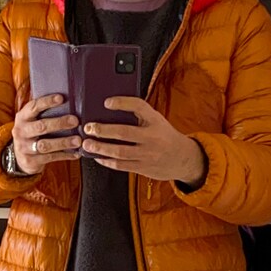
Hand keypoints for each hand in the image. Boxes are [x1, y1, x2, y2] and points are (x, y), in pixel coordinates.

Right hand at [12, 94, 80, 175]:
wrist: (20, 157)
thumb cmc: (32, 134)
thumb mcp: (32, 121)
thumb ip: (43, 112)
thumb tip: (67, 98)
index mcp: (22, 117)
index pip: (34, 107)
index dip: (47, 102)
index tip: (61, 98)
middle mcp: (21, 131)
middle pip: (41, 126)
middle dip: (60, 123)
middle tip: (75, 121)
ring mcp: (24, 147)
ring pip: (46, 145)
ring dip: (64, 142)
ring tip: (78, 140)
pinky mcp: (30, 161)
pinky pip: (50, 158)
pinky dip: (64, 155)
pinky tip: (76, 153)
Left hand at [82, 98, 206, 186]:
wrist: (183, 158)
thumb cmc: (164, 136)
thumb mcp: (157, 120)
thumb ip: (139, 115)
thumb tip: (111, 108)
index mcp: (155, 121)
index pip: (139, 107)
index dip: (122, 103)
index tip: (107, 102)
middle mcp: (152, 137)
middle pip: (124, 132)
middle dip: (103, 130)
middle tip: (88, 128)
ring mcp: (147, 154)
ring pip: (120, 152)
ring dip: (101, 148)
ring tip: (87, 144)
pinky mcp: (143, 168)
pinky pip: (121, 165)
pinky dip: (107, 161)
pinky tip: (98, 156)